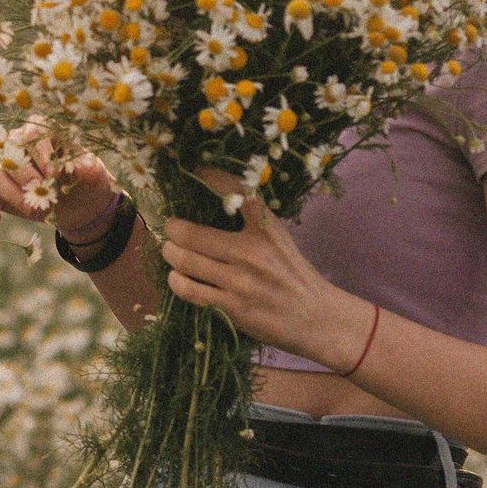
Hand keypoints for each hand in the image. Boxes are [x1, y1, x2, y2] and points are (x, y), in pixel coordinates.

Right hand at [0, 125, 121, 243]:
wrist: (81, 206)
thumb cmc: (84, 181)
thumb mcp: (92, 174)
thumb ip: (82, 169)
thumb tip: (69, 168)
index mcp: (42, 132)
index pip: (33, 133)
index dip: (42, 155)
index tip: (56, 175)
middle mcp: (18, 145)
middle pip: (11, 155)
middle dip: (28, 179)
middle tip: (45, 196)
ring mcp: (5, 170)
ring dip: (13, 196)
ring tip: (34, 210)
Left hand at [158, 175, 372, 369]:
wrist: (317, 317)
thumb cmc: (293, 274)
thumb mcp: (278, 237)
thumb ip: (250, 218)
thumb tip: (210, 196)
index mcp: (266, 228)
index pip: (233, 190)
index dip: (206, 176)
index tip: (192, 170)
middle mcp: (252, 252)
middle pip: (191, 233)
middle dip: (172, 229)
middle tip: (169, 228)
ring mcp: (240, 281)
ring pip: (184, 261)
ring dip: (169, 253)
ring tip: (169, 249)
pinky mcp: (233, 307)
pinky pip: (189, 290)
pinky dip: (176, 281)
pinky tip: (177, 276)